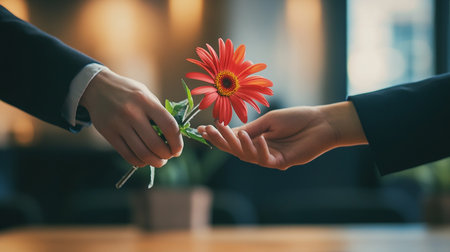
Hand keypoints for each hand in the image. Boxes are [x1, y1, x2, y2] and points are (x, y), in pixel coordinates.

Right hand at [80, 68, 182, 166]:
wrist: (97, 87)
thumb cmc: (129, 92)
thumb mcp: (146, 94)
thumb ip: (159, 112)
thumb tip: (175, 136)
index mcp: (146, 101)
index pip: (169, 126)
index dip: (177, 142)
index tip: (178, 149)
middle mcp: (132, 113)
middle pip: (155, 144)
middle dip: (166, 155)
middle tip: (169, 156)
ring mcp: (119, 124)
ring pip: (142, 153)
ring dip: (154, 161)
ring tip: (159, 161)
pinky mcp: (109, 134)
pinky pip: (127, 155)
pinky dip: (139, 162)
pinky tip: (144, 160)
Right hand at [198, 102, 366, 169]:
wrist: (321, 123)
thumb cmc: (296, 119)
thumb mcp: (269, 121)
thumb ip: (251, 128)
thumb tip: (230, 132)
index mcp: (256, 138)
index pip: (233, 138)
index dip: (218, 135)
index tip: (201, 129)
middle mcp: (260, 149)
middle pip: (235, 149)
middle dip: (221, 140)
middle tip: (209, 130)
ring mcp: (269, 157)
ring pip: (247, 155)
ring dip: (238, 144)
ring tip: (232, 131)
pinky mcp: (281, 162)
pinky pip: (265, 158)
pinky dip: (260, 148)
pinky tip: (258, 138)